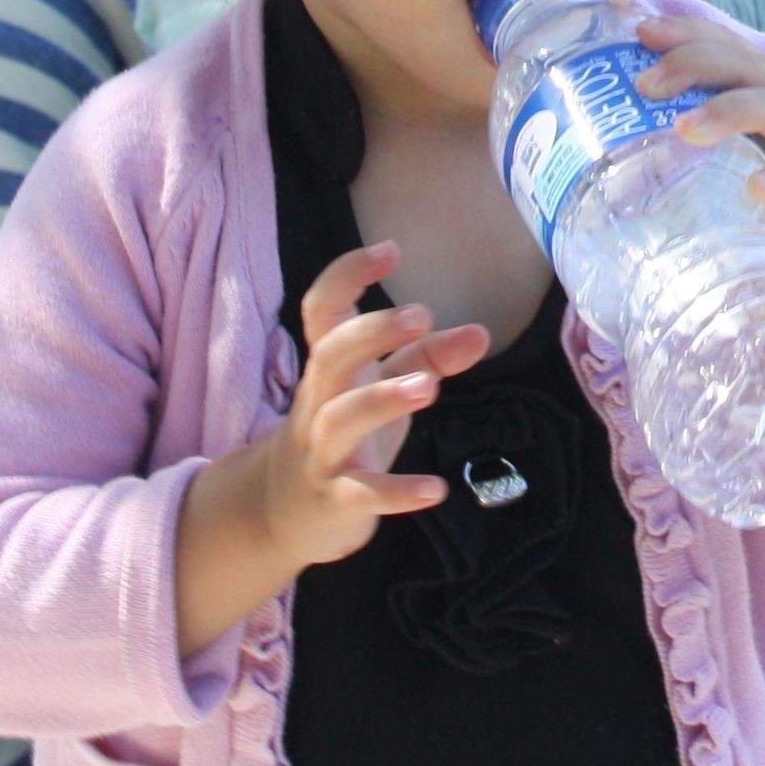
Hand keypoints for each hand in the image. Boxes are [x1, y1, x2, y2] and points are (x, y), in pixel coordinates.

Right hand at [173, 244, 486, 652]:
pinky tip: (435, 489)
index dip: (347, 276)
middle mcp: (318, 403)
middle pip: (329, 356)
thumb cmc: (345, 436)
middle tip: (422, 315)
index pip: (322, 310)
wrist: (284, 515)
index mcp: (329, 368)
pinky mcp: (334, 500)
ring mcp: (321, 452)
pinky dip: (397, 492)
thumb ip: (427, 358)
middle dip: (370, 332)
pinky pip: (361, 494)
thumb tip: (480, 333)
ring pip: (340, 419)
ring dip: (383, 400)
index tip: (390, 250)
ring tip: (429, 388)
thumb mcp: (381, 390)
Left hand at [640, 9, 764, 437]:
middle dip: (691, 65)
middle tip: (643, 83)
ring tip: (685, 129)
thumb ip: (718, 132)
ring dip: (728, 111)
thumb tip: (631, 140)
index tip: (635, 29)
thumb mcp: (762, 145)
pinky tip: (758, 190)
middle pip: (742, 65)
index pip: (724, 44)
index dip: (682, 31)